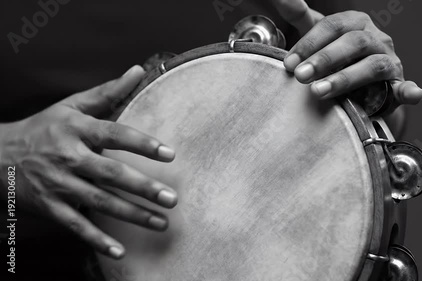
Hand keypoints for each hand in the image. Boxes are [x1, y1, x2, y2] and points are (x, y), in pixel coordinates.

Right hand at [0, 66, 177, 258]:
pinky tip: (119, 251)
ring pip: (100, 202)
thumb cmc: (44, 127)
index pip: (115, 135)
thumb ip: (108, 92)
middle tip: (172, 198)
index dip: (142, 144)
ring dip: (132, 215)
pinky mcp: (51, 206)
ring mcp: (59, 184)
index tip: (169, 154)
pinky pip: (76, 225)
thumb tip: (138, 70)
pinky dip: (97, 239)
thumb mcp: (71, 105)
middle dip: (143, 188)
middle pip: (111, 174)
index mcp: (77, 130)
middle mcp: (69, 157)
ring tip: (162, 222)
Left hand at [272, 0, 421, 104]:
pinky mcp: (398, 86)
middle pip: (353, 42)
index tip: (289, 63)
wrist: (362, 90)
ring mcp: (390, 62)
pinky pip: (406, 87)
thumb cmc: (338, 59)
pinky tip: (410, 94)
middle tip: (301, 76)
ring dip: (345, 78)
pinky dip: (409, 90)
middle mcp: (376, 38)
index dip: (309, 43)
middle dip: (324, 59)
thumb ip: (302, 18)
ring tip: (319, 91)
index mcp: (356, 23)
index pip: (333, 26)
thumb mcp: (320, 37)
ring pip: (373, 65)